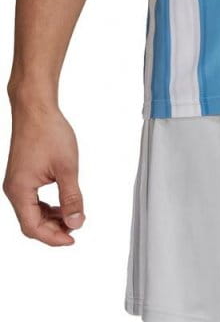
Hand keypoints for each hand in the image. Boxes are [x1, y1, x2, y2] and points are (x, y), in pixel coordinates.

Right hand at [3, 102, 85, 245]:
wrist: (36, 108)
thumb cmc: (48, 131)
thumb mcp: (66, 167)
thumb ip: (72, 197)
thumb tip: (76, 221)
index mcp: (20, 190)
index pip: (33, 227)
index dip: (53, 237)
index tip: (72, 238)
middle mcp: (14, 189)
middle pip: (30, 223)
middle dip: (53, 229)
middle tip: (75, 228)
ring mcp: (16, 182)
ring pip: (31, 212)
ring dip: (51, 218)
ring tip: (71, 215)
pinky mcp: (22, 175)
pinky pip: (32, 199)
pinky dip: (46, 206)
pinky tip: (61, 203)